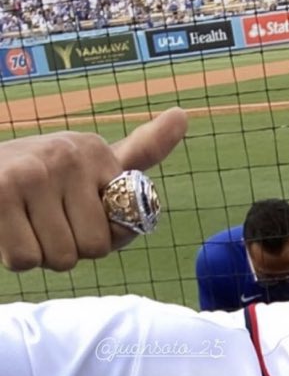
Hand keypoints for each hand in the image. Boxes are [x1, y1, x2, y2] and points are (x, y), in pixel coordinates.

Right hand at [0, 109, 187, 270]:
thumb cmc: (35, 179)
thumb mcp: (88, 163)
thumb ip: (138, 154)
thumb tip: (183, 116)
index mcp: (94, 150)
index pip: (126, 224)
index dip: (103, 235)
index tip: (75, 211)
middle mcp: (67, 154)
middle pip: (93, 248)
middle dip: (69, 249)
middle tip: (44, 221)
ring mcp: (32, 172)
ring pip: (60, 258)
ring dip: (40, 254)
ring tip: (24, 222)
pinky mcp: (0, 194)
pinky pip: (27, 259)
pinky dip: (14, 257)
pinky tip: (5, 228)